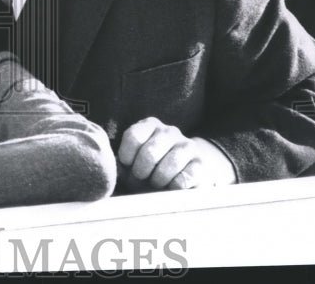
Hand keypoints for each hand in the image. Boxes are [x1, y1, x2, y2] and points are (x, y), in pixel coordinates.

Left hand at [117, 117, 235, 191]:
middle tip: (142, 179)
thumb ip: (121, 164)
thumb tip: (113, 168)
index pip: (133, 136)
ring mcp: (187, 146)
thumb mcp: (133, 163)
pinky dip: (174, 187)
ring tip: (156, 184)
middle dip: (141, 172)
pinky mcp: (201, 164)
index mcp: (150, 125)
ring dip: (158, 181)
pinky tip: (171, 187)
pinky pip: (184, 178)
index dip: (127, 156)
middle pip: (149, 152)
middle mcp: (169, 131)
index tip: (128, 166)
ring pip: (169, 165)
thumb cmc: (151, 170)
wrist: (185, 174)